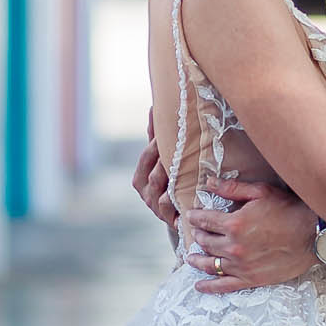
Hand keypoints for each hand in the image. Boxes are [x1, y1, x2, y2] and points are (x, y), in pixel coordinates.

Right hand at [132, 112, 177, 229]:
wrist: (183, 212)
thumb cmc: (173, 179)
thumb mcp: (164, 157)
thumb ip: (156, 136)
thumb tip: (154, 106)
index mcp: (141, 177)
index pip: (146, 157)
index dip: (156, 145)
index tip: (167, 134)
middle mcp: (146, 193)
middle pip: (153, 174)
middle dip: (165, 161)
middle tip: (179, 148)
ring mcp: (156, 207)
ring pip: (158, 192)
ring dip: (170, 180)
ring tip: (181, 169)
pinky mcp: (169, 219)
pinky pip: (168, 209)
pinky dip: (171, 202)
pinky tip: (181, 195)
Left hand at [182, 179, 320, 293]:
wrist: (313, 235)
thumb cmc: (289, 209)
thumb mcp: (261, 192)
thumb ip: (232, 188)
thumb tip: (209, 184)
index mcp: (235, 223)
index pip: (205, 220)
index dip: (196, 217)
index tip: (191, 216)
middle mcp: (234, 246)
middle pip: (206, 242)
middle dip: (198, 235)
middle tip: (196, 232)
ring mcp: (241, 265)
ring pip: (211, 264)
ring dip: (197, 260)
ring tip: (191, 257)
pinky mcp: (251, 279)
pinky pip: (224, 286)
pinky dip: (209, 287)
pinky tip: (199, 285)